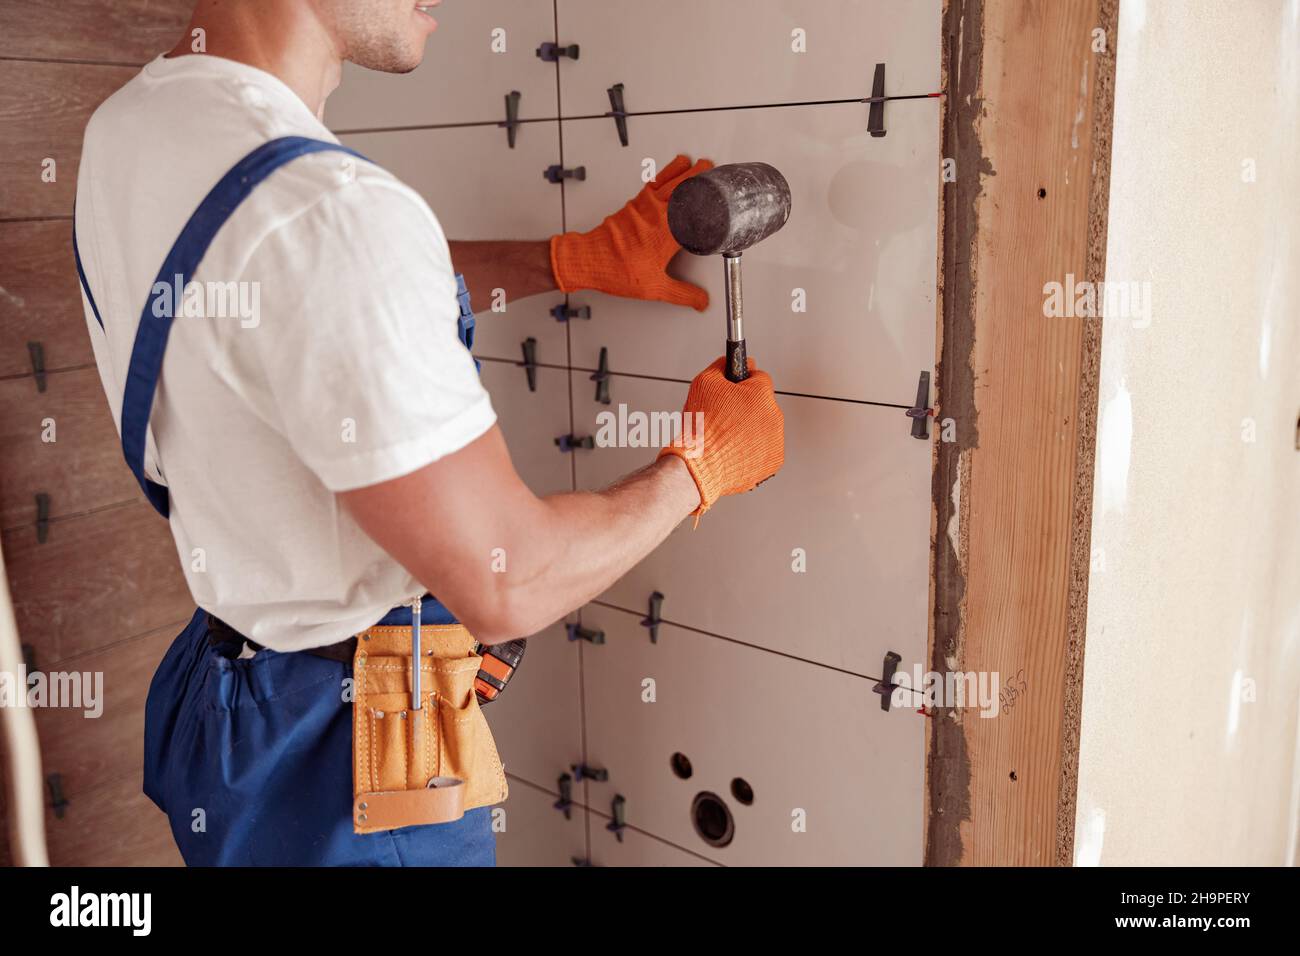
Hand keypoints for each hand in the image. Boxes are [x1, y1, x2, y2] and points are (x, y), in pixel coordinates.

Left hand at [550, 154, 712, 310]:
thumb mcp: (655, 288)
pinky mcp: (632, 203)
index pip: (696, 209)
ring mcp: (643, 205)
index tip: (722, 193)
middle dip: (699, 175)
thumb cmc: (616, 270)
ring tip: (693, 163)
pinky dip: (664, 174)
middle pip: (683, 186)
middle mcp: (657, 213)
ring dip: (682, 170)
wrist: (588, 260)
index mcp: (668, 232)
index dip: (710, 199)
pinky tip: (668, 172)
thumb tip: (701, 301)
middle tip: (711, 168)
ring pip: (668, 180)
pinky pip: (653, 183)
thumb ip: (683, 294)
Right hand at [658, 357, 784, 517]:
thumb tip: (728, 361)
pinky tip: (734, 449)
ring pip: (764, 426)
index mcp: (761, 393)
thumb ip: (721, 366)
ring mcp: (776, 440)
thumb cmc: (701, 427)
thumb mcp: (704, 382)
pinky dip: (753, 449)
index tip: (734, 387)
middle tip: (724, 416)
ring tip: (726, 436)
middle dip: (746, 406)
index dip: (743, 381)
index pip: (759, 377)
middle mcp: (774, 415)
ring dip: (750, 428)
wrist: (699, 464)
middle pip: (762, 403)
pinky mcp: (773, 461)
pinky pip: (764, 449)